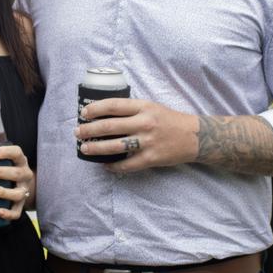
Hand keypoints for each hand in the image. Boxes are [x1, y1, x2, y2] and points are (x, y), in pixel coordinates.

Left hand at [0, 145, 34, 219]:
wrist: (20, 187)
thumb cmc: (5, 173)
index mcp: (19, 162)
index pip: (17, 153)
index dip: (7, 152)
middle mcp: (25, 176)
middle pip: (17, 173)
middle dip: (0, 172)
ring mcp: (24, 191)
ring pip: (18, 193)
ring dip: (4, 192)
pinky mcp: (21, 205)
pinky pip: (17, 212)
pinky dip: (8, 213)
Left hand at [75, 97, 197, 171]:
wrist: (194, 136)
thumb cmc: (169, 120)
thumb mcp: (151, 107)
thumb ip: (132, 109)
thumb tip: (104, 113)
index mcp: (143, 107)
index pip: (113, 105)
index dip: (95, 109)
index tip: (83, 113)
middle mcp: (144, 123)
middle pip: (109, 126)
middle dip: (89, 130)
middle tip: (77, 132)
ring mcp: (147, 142)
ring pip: (115, 146)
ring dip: (96, 148)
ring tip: (84, 149)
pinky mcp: (151, 158)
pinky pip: (127, 165)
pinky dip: (113, 166)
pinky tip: (105, 165)